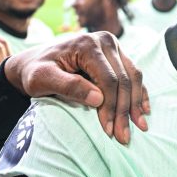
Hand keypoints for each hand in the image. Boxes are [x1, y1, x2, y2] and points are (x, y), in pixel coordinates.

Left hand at [3, 31, 149, 144]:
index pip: (108, 79)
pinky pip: (134, 74)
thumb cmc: (35, 71)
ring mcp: (113, 46)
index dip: (110, 106)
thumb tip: (98, 99)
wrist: (33, 62)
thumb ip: (68, 86)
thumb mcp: (42, 79)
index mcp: (87, 44)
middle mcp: (105, 41)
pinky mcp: (117, 54)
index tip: (108, 130)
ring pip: (133, 76)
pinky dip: (139, 92)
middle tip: (124, 136)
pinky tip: (143, 110)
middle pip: (123, 79)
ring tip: (139, 126)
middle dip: (125, 110)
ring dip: (136, 103)